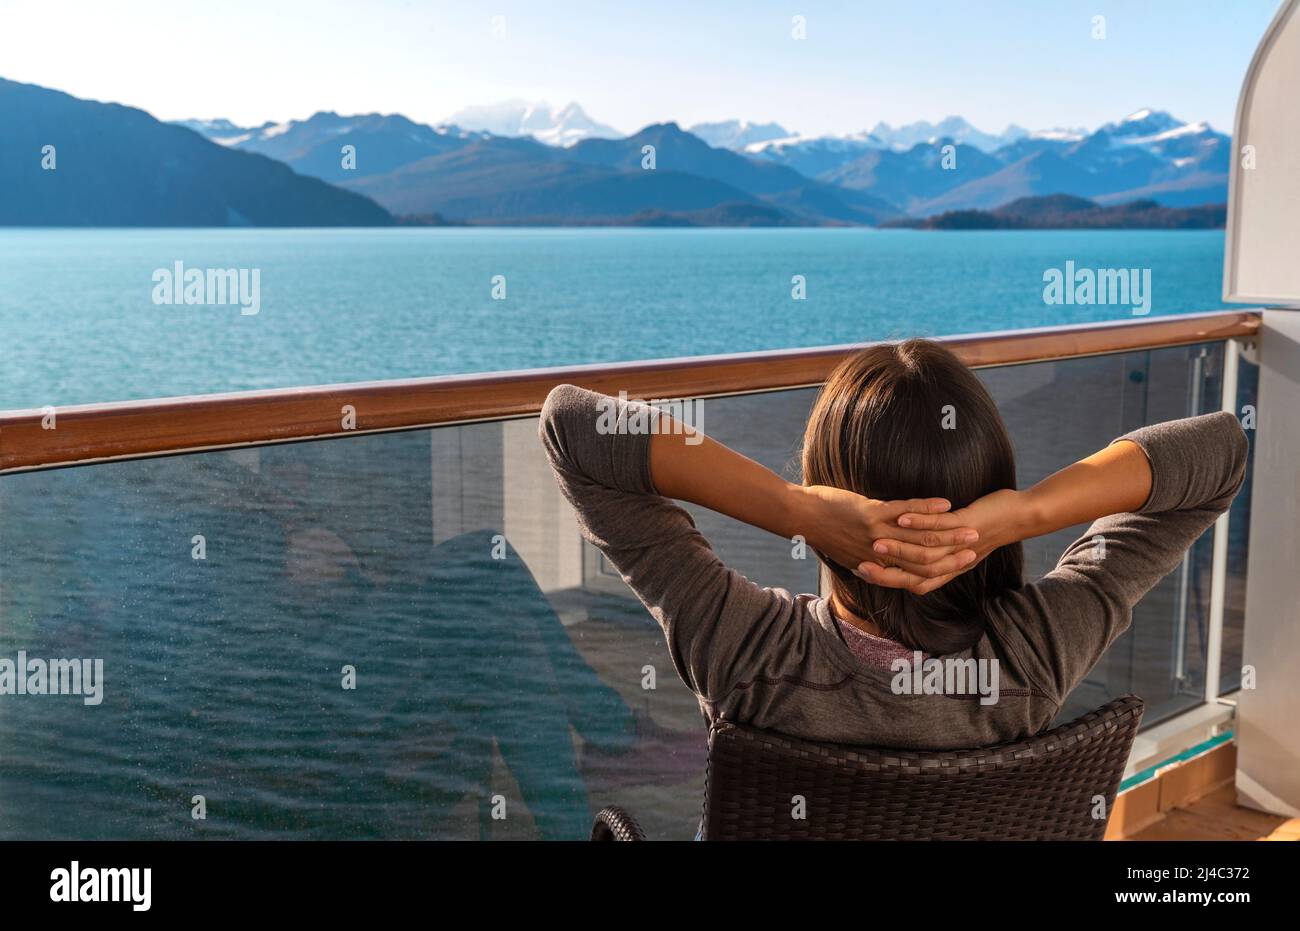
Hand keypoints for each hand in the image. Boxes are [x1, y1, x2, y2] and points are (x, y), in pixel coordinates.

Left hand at [800, 486, 978, 593]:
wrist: (801, 517)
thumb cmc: (822, 533)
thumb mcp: (848, 554)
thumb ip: (869, 560)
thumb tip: (882, 563)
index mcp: (876, 565)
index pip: (916, 574)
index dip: (941, 571)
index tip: (963, 566)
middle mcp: (880, 554)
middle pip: (925, 558)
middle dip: (953, 553)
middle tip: (977, 548)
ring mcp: (877, 534)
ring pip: (920, 537)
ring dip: (949, 532)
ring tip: (970, 526)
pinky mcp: (871, 514)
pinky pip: (905, 512)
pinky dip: (927, 508)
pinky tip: (945, 503)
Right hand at [859, 488, 1026, 593]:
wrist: (1019, 518)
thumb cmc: (985, 527)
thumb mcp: (955, 544)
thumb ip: (932, 549)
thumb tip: (906, 545)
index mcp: (946, 570)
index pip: (911, 582)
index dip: (886, 579)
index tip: (861, 572)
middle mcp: (951, 563)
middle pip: (914, 572)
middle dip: (885, 568)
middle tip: (859, 561)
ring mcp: (959, 545)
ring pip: (923, 551)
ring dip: (898, 546)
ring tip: (875, 540)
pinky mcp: (967, 525)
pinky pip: (939, 528)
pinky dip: (919, 523)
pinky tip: (902, 518)